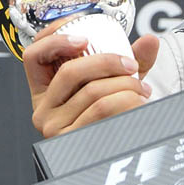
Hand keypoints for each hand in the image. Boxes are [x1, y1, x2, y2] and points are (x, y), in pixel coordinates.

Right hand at [24, 25, 159, 137]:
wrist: (122, 146)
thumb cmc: (113, 112)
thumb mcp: (116, 82)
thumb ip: (131, 59)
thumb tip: (150, 41)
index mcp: (46, 90)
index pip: (33, 56)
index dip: (55, 40)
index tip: (84, 38)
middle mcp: (43, 109)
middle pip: (69, 72)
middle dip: (107, 62)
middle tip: (131, 65)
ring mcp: (53, 126)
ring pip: (90, 91)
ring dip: (125, 85)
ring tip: (140, 89)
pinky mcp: (69, 140)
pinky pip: (101, 109)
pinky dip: (126, 100)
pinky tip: (136, 102)